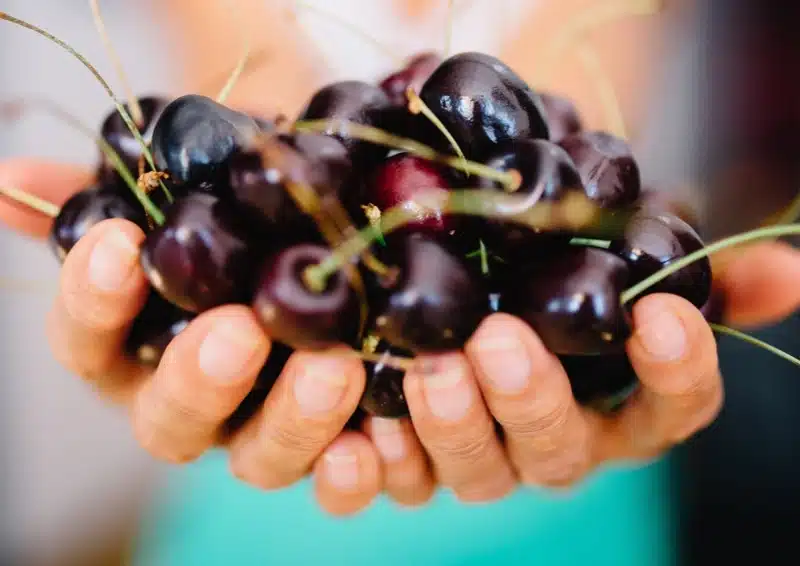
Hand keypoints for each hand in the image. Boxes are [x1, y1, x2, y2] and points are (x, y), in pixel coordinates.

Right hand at [0, 158, 402, 515]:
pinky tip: (377, 439)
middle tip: (238, 329)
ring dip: (294, 422)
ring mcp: (267, 433)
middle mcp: (197, 403)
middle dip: (201, 378)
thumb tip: (11, 183)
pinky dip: (358, 470)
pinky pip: (340, 483)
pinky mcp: (337, 449)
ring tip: (332, 367)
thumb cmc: (247, 206)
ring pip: (263, 459)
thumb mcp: (191, 185)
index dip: (93, 301)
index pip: (89, 340)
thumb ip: (109, 194)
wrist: (335, 222)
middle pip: (173, 420)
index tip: (117, 243)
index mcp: (140, 349)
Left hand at [344, 241, 799, 508]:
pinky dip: (378, 467)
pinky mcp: (407, 457)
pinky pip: (394, 482)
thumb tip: (785, 270)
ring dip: (452, 425)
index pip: (672, 407)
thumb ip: (682, 259)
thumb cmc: (540, 256)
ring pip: (475, 470)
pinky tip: (362, 430)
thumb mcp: (605, 241)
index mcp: (614, 400)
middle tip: (501, 340)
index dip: (679, 373)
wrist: (448, 267)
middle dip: (533, 400)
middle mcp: (551, 438)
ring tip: (430, 366)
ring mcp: (479, 455)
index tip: (665, 316)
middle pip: (558, 448)